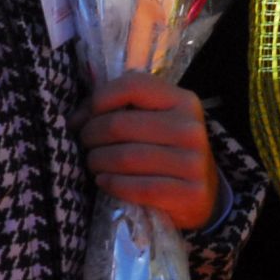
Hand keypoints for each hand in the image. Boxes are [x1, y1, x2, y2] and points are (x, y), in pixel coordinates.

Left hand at [76, 71, 218, 230]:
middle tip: (86, 145)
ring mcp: (193, 162)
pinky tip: (105, 182)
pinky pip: (136, 188)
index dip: (98, 101)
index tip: (85, 119)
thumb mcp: (154, 120)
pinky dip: (112, 184)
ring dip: (97, 162)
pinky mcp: (190, 193)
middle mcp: (191, 129)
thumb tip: (76, 118)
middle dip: (90, 136)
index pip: (132, 86)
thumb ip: (120, 109)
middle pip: (118, 124)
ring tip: (94, 164)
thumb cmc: (164, 150)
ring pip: (124, 158)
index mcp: (183, 101)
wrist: (202, 192)